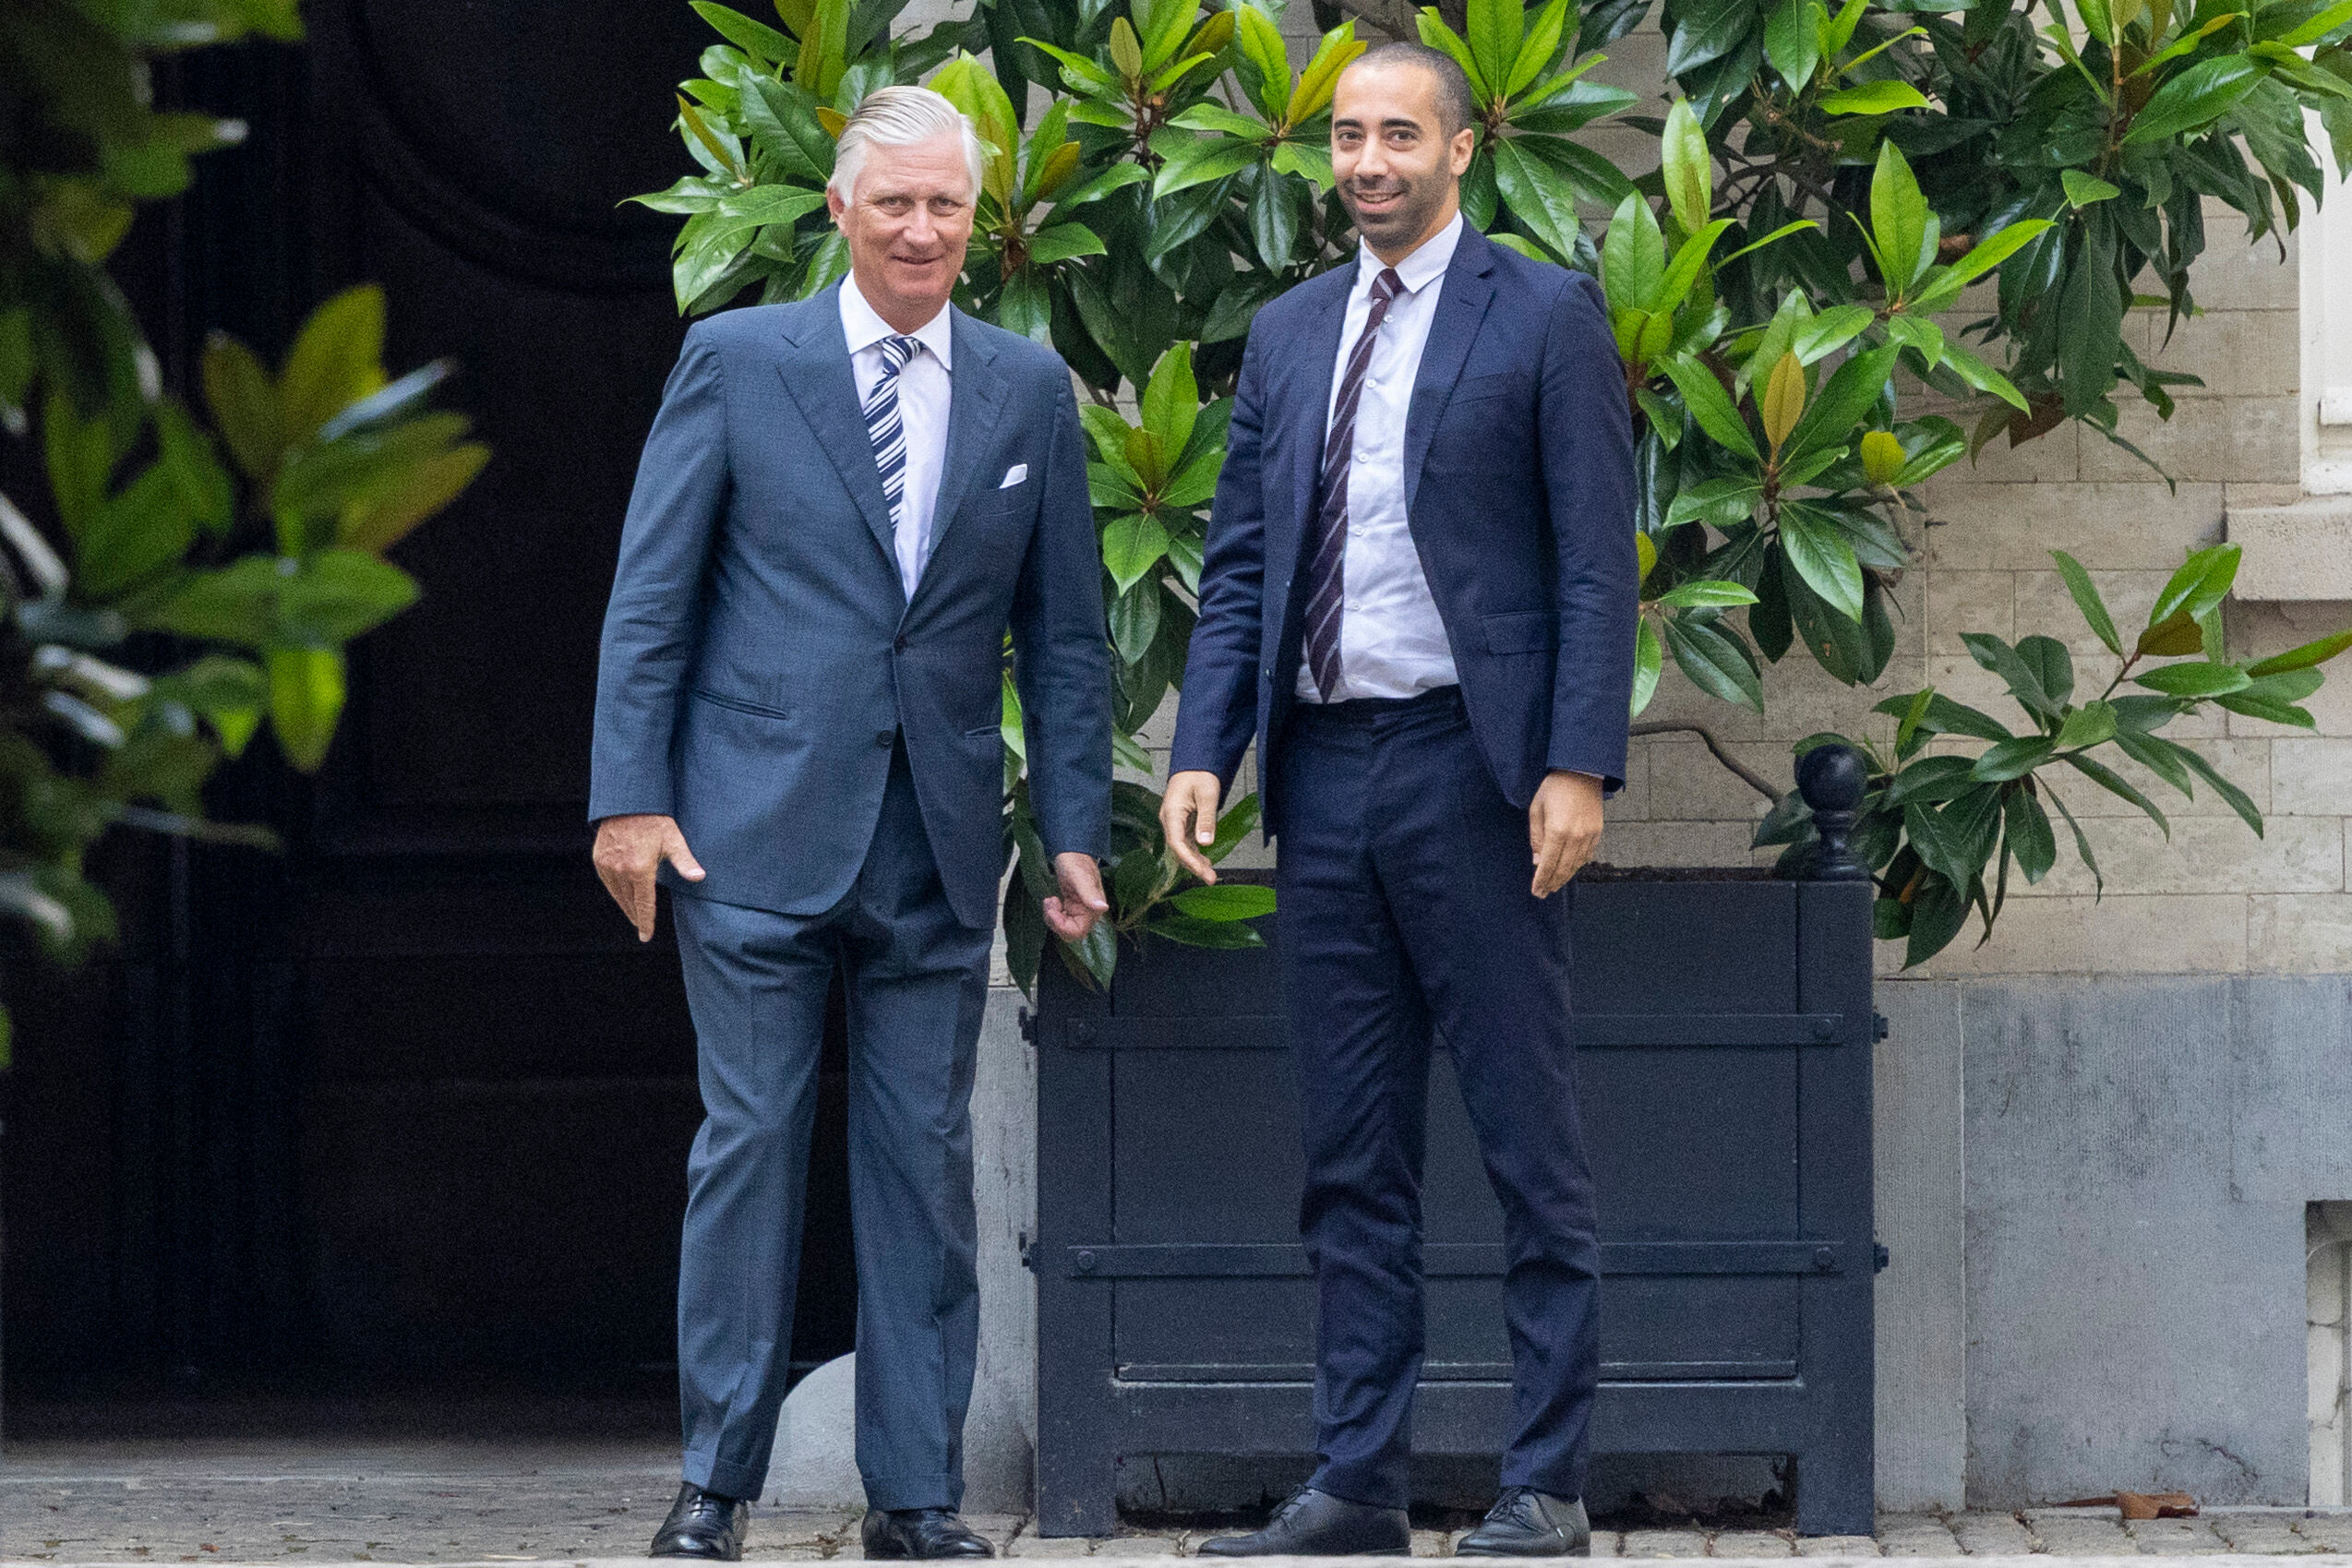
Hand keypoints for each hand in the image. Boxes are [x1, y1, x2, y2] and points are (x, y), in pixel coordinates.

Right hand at [592, 813, 704, 940]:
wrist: (628, 802)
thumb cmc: (655, 821)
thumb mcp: (674, 840)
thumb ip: (685, 862)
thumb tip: (699, 877)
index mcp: (640, 870)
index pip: (644, 904)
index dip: (646, 922)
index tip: (646, 936)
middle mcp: (621, 870)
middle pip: (629, 902)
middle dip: (636, 916)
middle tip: (642, 927)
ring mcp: (607, 865)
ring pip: (617, 894)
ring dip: (625, 905)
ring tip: (633, 914)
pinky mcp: (599, 859)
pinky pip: (608, 882)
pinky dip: (615, 891)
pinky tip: (622, 895)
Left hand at [1044, 851, 1109, 941]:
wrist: (1071, 852)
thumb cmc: (1076, 861)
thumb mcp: (1080, 877)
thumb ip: (1090, 893)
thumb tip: (1103, 907)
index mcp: (1093, 909)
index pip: (1077, 932)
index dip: (1061, 926)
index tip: (1052, 910)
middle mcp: (1089, 913)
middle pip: (1070, 934)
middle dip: (1056, 922)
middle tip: (1051, 903)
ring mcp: (1080, 911)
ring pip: (1064, 928)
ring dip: (1052, 917)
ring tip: (1051, 900)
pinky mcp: (1072, 908)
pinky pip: (1061, 920)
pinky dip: (1053, 913)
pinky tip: (1053, 900)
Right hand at [1161, 770, 1224, 884]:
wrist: (1195, 764)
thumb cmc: (1199, 775)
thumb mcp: (1207, 795)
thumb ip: (1206, 819)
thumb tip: (1206, 843)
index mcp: (1171, 812)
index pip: (1176, 842)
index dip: (1189, 859)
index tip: (1202, 870)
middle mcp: (1169, 820)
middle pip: (1178, 849)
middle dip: (1193, 865)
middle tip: (1210, 878)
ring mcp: (1173, 822)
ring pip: (1181, 848)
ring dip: (1195, 862)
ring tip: (1210, 875)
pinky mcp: (1180, 823)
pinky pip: (1185, 842)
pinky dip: (1195, 853)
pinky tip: (1205, 862)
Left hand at [1528, 770, 1602, 897]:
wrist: (1581, 772)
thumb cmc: (1554, 789)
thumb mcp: (1537, 810)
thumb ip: (1536, 837)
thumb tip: (1537, 862)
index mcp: (1557, 831)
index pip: (1547, 864)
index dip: (1541, 880)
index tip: (1536, 891)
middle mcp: (1575, 837)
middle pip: (1563, 869)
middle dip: (1552, 883)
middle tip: (1543, 894)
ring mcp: (1589, 836)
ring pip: (1576, 865)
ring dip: (1565, 877)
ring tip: (1554, 885)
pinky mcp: (1598, 832)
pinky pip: (1587, 856)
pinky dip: (1577, 865)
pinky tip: (1569, 870)